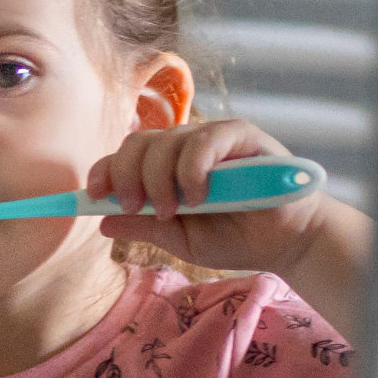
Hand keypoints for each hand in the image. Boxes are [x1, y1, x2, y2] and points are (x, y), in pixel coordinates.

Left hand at [87, 116, 370, 340]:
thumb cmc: (235, 237)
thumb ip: (145, 227)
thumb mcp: (181, 239)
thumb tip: (100, 221)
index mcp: (165, 167)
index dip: (104, 169)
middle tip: (134, 206)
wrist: (285, 242)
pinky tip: (198, 196)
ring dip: (159, 178)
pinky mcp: (243, 136)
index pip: (124, 156)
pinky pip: (206, 140)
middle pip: (138, 143)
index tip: (93, 193)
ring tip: (173, 210)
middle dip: (126, 175)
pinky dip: (193, 168)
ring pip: (167, 140)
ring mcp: (213, 138)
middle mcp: (185, 146)